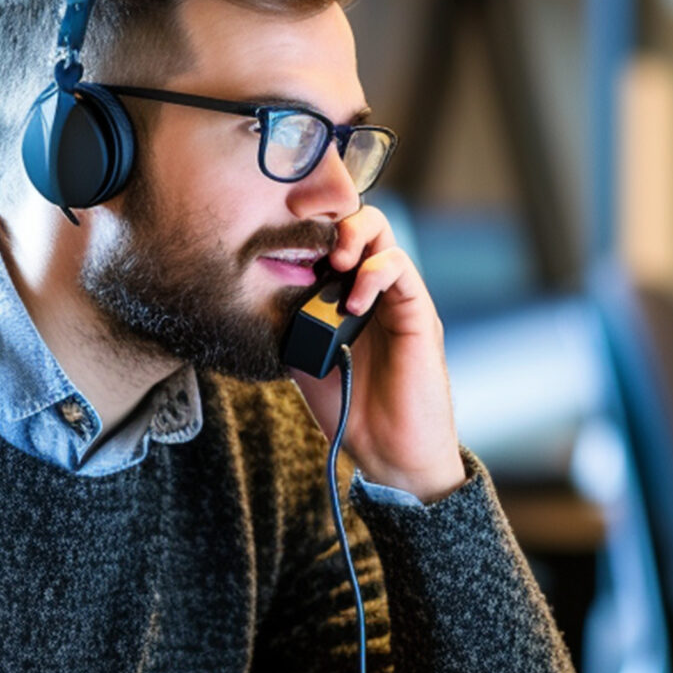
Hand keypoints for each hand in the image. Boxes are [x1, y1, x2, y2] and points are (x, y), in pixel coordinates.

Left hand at [287, 204, 464, 501]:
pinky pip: (399, 268)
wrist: (389, 451)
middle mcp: (372, 289)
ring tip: (334, 263)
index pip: (330, 239)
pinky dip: (373, 274)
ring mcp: (396, 298)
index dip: (308, 228)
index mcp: (344, 295)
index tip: (280, 234)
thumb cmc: (349, 408)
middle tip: (311, 247)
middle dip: (332, 220)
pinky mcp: (418, 312)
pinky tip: (352, 302)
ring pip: (381, 234)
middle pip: (357, 222)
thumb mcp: (302, 358)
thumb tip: (255, 295)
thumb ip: (289, 322)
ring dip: (353, 236)